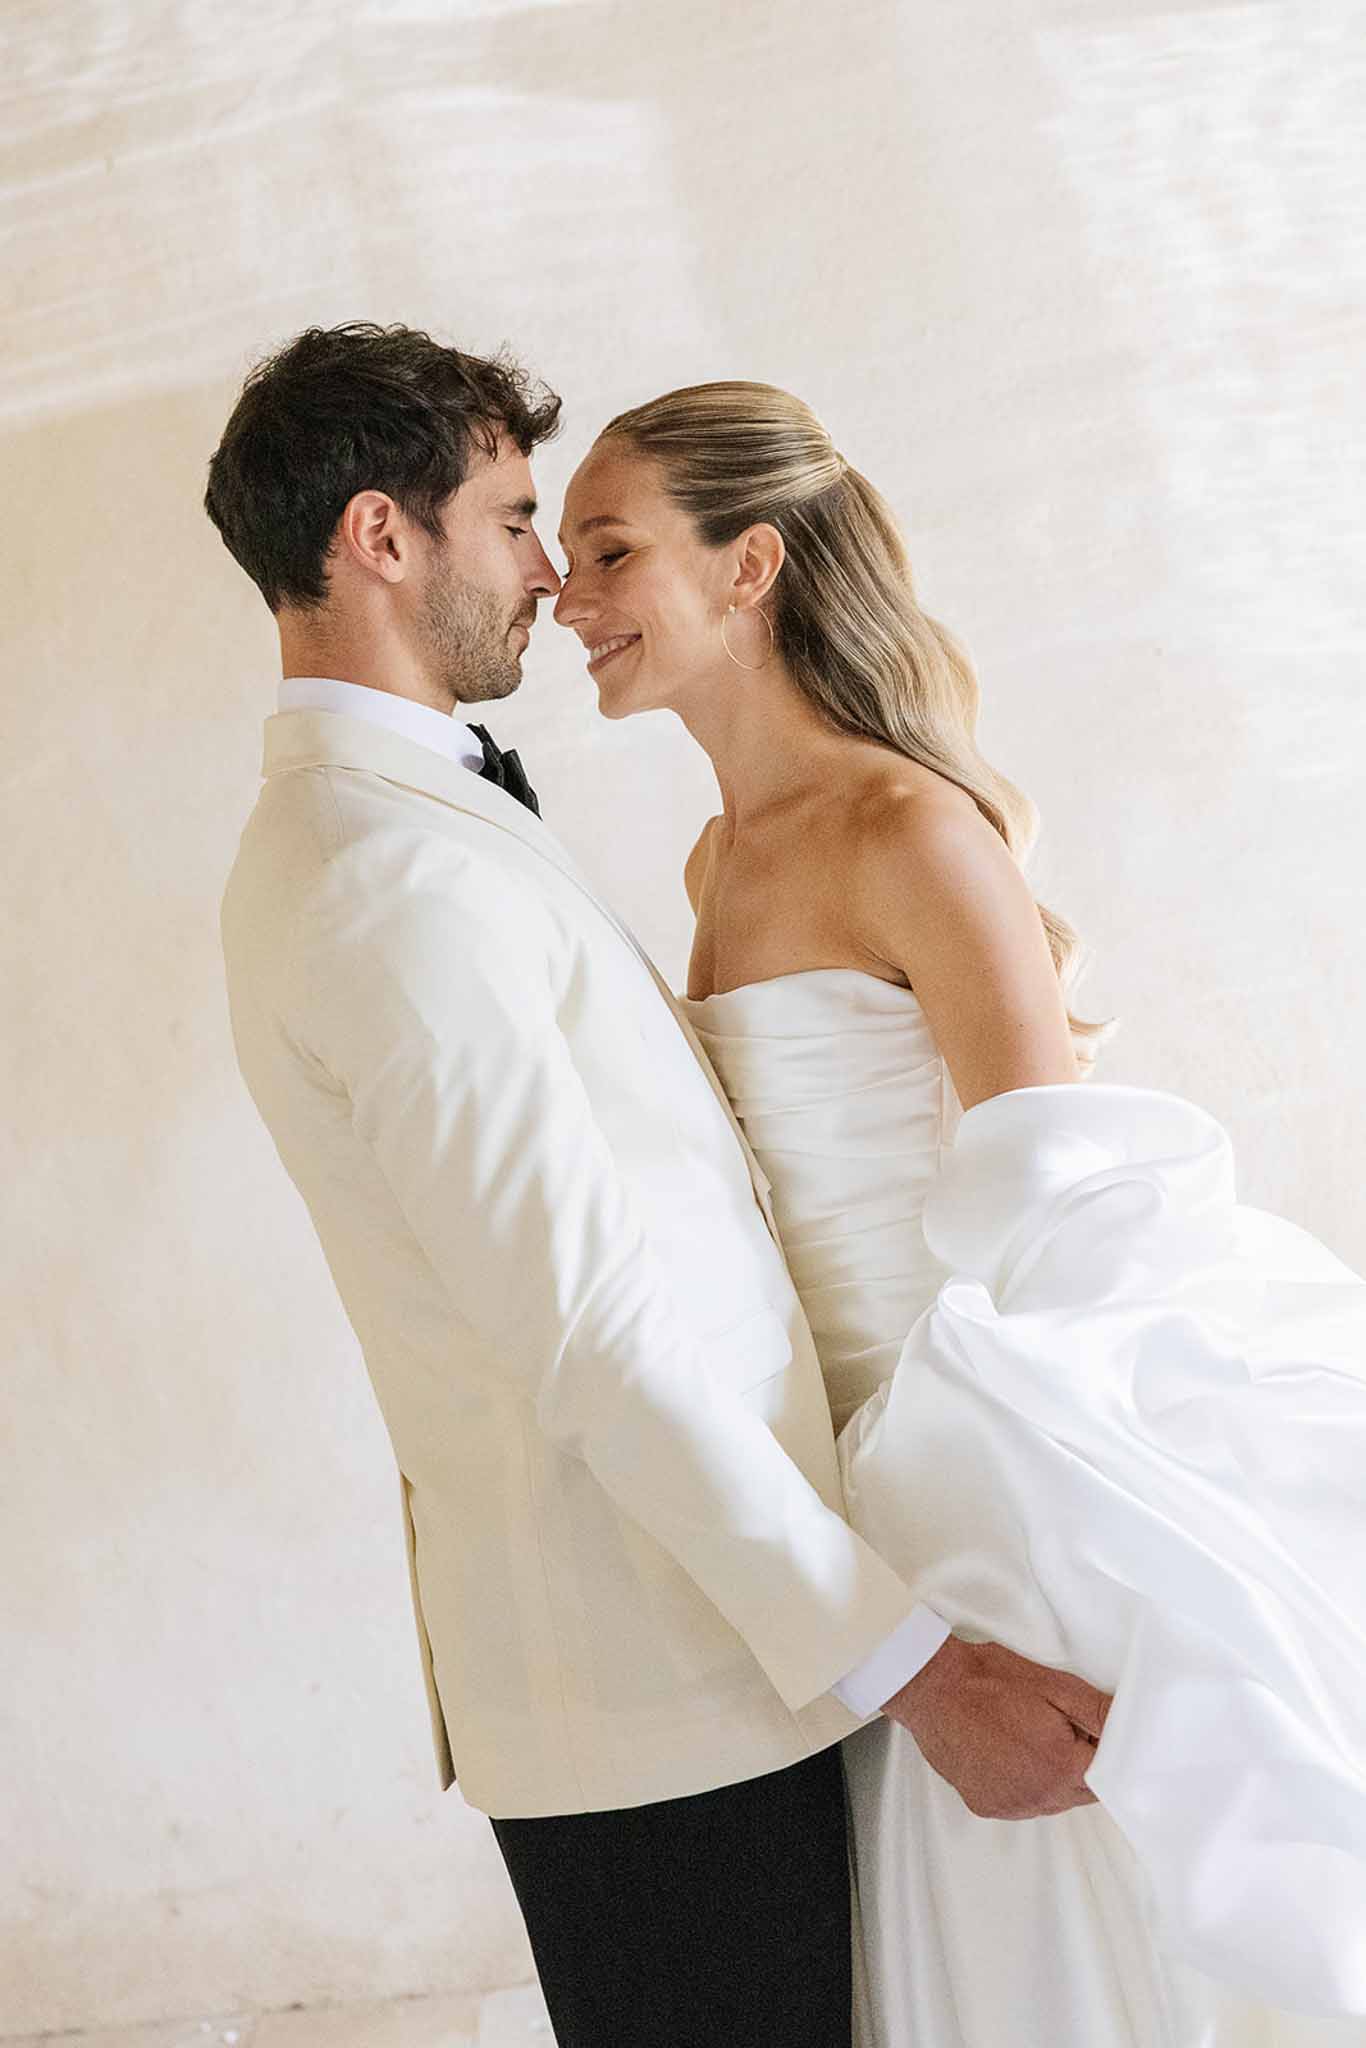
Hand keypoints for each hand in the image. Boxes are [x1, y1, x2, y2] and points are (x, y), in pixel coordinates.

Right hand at [881, 1634, 1109, 1820]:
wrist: (932, 1687)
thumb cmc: (990, 1680)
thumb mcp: (1055, 1685)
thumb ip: (1100, 1711)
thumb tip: (1135, 1725)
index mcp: (1062, 1768)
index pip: (1109, 1777)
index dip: (1107, 1753)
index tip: (1094, 1733)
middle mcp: (1039, 1798)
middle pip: (1082, 1792)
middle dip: (1080, 1763)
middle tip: (1061, 1725)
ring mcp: (1010, 1806)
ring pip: (1052, 1800)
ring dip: (1052, 1775)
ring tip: (1029, 1735)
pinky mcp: (986, 1806)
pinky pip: (1021, 1801)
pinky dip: (1023, 1782)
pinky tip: (1008, 1751)